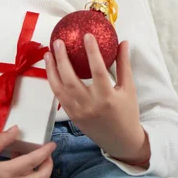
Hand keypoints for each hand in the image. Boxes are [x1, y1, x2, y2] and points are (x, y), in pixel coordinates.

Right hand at [0, 126, 55, 177]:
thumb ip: (1, 140)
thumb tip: (17, 130)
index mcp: (6, 174)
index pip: (34, 162)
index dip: (46, 152)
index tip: (52, 143)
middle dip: (48, 165)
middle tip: (46, 153)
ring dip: (36, 171)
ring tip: (26, 154)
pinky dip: (25, 176)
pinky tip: (14, 164)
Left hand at [45, 34, 149, 162]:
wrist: (121, 142)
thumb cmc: (127, 113)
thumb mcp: (129, 89)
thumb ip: (124, 65)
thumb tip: (123, 42)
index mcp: (107, 97)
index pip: (98, 71)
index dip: (92, 52)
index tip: (86, 35)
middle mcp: (90, 105)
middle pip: (70, 80)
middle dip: (61, 59)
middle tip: (57, 42)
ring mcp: (78, 112)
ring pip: (59, 89)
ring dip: (51, 70)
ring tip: (48, 53)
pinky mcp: (71, 116)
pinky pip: (59, 96)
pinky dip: (53, 81)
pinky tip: (51, 68)